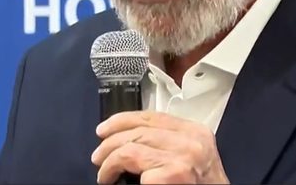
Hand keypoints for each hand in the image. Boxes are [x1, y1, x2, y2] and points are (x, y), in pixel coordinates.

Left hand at [91, 111, 229, 183]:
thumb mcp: (194, 156)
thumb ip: (171, 142)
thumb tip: (133, 137)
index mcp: (196, 132)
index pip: (153, 116)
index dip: (124, 119)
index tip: (105, 128)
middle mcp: (192, 141)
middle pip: (139, 131)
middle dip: (111, 142)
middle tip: (99, 155)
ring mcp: (183, 158)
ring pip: (131, 148)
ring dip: (110, 160)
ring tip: (104, 172)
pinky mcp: (173, 175)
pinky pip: (136, 170)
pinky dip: (118, 175)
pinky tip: (113, 181)